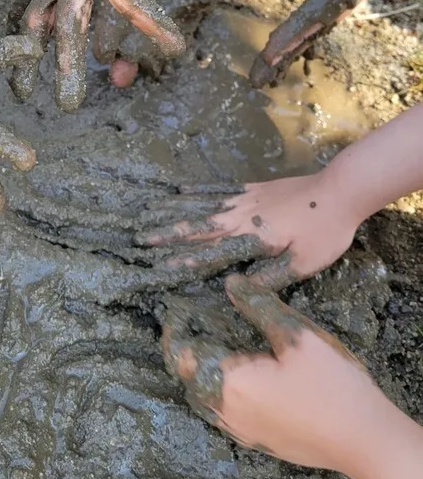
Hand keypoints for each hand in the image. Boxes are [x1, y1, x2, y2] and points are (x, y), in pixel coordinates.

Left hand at [1, 0, 185, 111]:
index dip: (149, 18)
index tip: (174, 47)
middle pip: (84, 24)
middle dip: (77, 62)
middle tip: (71, 105)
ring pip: (57, 25)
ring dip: (51, 60)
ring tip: (48, 98)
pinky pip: (32, 8)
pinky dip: (26, 33)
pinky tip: (20, 66)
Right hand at [135, 174, 358, 289]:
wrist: (340, 191)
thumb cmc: (324, 233)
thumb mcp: (302, 265)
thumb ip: (267, 278)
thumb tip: (232, 289)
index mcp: (251, 238)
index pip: (209, 252)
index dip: (182, 261)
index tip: (156, 268)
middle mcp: (240, 217)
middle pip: (196, 225)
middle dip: (166, 233)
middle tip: (138, 238)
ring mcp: (245, 200)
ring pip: (201, 205)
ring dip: (172, 210)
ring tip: (147, 211)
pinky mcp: (253, 189)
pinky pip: (217, 190)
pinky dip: (195, 190)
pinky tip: (180, 190)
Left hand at [163, 274, 383, 471]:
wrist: (365, 441)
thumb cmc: (332, 385)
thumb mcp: (295, 335)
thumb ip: (257, 306)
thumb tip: (229, 283)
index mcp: (227, 382)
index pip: (180, 354)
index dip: (175, 328)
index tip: (179, 306)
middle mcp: (224, 411)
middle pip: (186, 376)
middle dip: (185, 347)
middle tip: (197, 319)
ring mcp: (239, 430)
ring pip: (202, 397)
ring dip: (200, 369)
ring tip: (214, 341)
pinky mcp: (256, 440)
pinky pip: (221, 411)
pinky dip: (217, 389)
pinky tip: (237, 372)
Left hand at [251, 0, 422, 86]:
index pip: (329, 7)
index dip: (299, 32)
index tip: (272, 57)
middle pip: (325, 16)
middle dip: (292, 44)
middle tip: (260, 73)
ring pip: (329, 7)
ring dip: (301, 34)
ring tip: (274, 60)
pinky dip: (315, 14)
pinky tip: (305, 29)